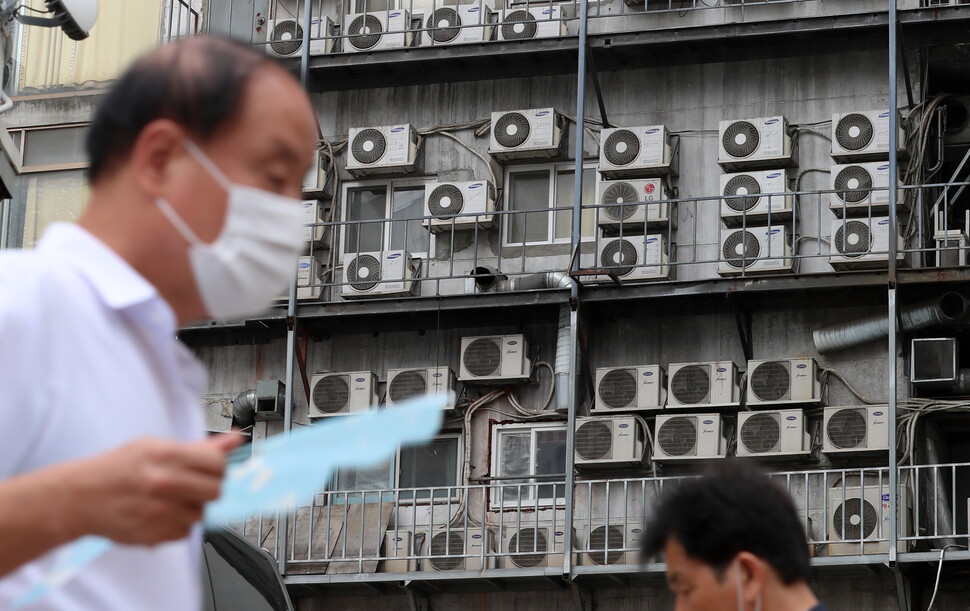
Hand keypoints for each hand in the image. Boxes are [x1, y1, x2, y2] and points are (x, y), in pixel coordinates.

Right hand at [65, 435, 242, 545]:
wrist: (78, 497)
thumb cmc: (118, 468)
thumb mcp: (155, 446)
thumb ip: (200, 447)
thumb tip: (236, 439)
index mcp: (166, 455)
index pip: (218, 465)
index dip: (217, 468)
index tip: (210, 470)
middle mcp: (163, 483)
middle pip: (216, 491)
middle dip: (209, 489)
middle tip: (193, 486)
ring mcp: (157, 511)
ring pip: (201, 515)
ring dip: (192, 508)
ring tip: (170, 500)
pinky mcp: (151, 534)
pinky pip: (184, 533)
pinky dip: (177, 525)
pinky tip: (160, 514)